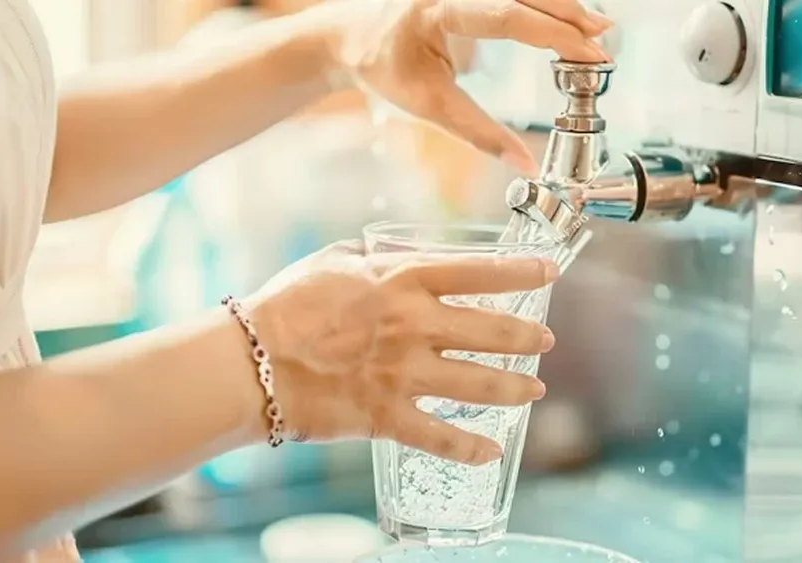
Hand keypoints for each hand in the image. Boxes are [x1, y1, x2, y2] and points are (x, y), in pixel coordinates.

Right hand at [246, 240, 558, 464]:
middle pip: (493, 331)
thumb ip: (379, 257)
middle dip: (528, 337)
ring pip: (481, 384)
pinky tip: (493, 451)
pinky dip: (472, 448)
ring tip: (535, 389)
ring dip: (516, 387)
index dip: (520, 272)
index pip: (479, 272)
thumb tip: (403, 255)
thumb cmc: (288, 305)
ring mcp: (405, 373)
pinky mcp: (388, 415)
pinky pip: (442, 438)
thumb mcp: (335, 260)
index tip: (548, 272)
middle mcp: (415, 325)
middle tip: (546, 341)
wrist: (253, 360)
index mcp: (403, 281)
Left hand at [324, 0, 612, 175]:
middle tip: (608, 42)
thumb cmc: (383, 67)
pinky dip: (547, 5)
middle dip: (572, 15)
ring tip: (597, 34)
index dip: (557, 35)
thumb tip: (525, 165)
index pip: (509, 15)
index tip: (593, 55)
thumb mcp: (428, 106)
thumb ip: (480, 134)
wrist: (351, 35)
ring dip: (565, 6)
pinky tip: (571, 21)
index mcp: (438, 8)